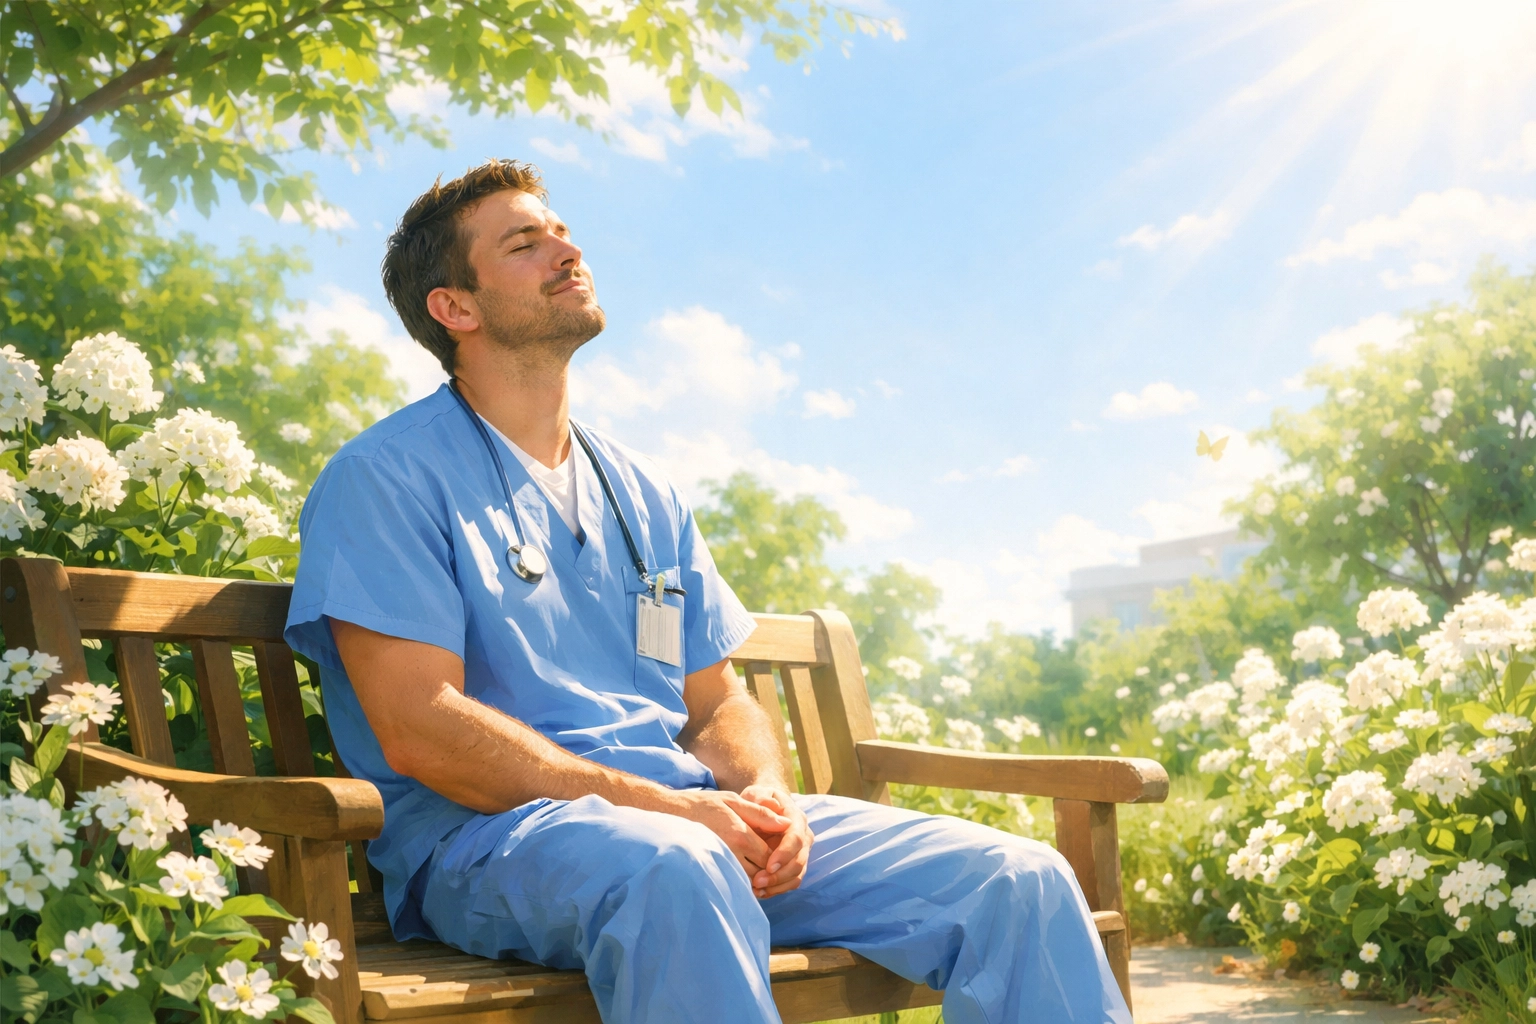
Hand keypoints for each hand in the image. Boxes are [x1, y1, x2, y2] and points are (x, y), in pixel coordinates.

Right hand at [663, 789, 792, 881]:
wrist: (672, 814)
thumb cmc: (704, 805)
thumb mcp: (733, 801)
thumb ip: (761, 813)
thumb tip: (787, 822)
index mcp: (740, 834)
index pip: (770, 856)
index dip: (778, 856)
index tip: (778, 850)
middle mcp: (732, 853)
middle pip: (762, 873)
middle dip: (769, 871)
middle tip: (772, 863)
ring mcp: (720, 864)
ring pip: (748, 882)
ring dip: (757, 879)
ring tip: (758, 868)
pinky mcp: (711, 870)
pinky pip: (733, 883)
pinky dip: (742, 882)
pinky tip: (743, 872)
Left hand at [739, 784, 812, 897]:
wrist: (759, 808)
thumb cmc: (756, 801)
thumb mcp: (755, 794)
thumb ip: (761, 800)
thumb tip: (774, 808)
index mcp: (796, 818)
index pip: (796, 838)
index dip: (785, 854)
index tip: (768, 866)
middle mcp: (803, 836)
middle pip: (799, 861)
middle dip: (779, 875)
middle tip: (757, 882)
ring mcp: (800, 853)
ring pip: (797, 875)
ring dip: (778, 885)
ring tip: (757, 890)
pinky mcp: (793, 866)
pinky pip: (790, 883)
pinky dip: (777, 890)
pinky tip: (760, 893)